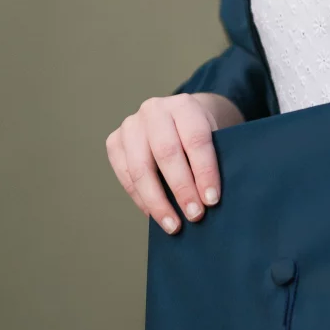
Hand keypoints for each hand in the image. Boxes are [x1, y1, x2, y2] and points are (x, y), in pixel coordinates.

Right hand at [105, 92, 243, 231]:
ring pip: (141, 168)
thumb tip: (212, 199)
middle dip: (182, 188)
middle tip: (194, 215)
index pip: (196, 139)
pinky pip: (125, 175)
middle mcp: (154, 110)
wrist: (177, 118)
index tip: (212, 199)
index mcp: (184, 105)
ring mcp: (131, 125)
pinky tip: (155, 215)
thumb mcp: (215, 136)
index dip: (204, 171)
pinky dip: (140, 199)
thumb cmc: (199, 135)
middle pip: (166, 153)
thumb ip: (215, 159)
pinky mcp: (115, 141)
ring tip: (173, 225)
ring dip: (157, 201)